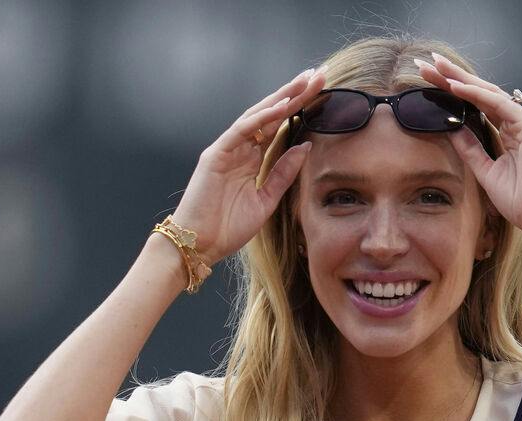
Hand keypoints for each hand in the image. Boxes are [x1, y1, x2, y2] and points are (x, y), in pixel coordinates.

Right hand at [170, 67, 327, 264]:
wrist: (199, 245)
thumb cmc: (228, 227)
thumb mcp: (266, 200)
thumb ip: (284, 174)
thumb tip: (306, 147)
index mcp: (252, 159)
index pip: (279, 127)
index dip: (300, 109)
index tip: (322, 93)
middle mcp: (240, 149)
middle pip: (271, 114)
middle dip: (294, 94)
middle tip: (318, 74)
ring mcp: (227, 149)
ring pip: (257, 116)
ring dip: (281, 98)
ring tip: (303, 82)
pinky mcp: (215, 154)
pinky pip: (241, 130)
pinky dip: (261, 117)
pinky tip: (280, 106)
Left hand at [414, 52, 521, 251]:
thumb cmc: (520, 201)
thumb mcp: (485, 172)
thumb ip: (470, 149)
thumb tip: (452, 128)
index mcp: (509, 134)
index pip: (478, 106)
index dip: (454, 92)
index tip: (430, 81)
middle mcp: (517, 124)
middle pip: (480, 94)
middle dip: (453, 77)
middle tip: (428, 63)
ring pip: (488, 93)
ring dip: (460, 78)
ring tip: (435, 67)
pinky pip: (498, 104)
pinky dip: (475, 94)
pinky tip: (455, 86)